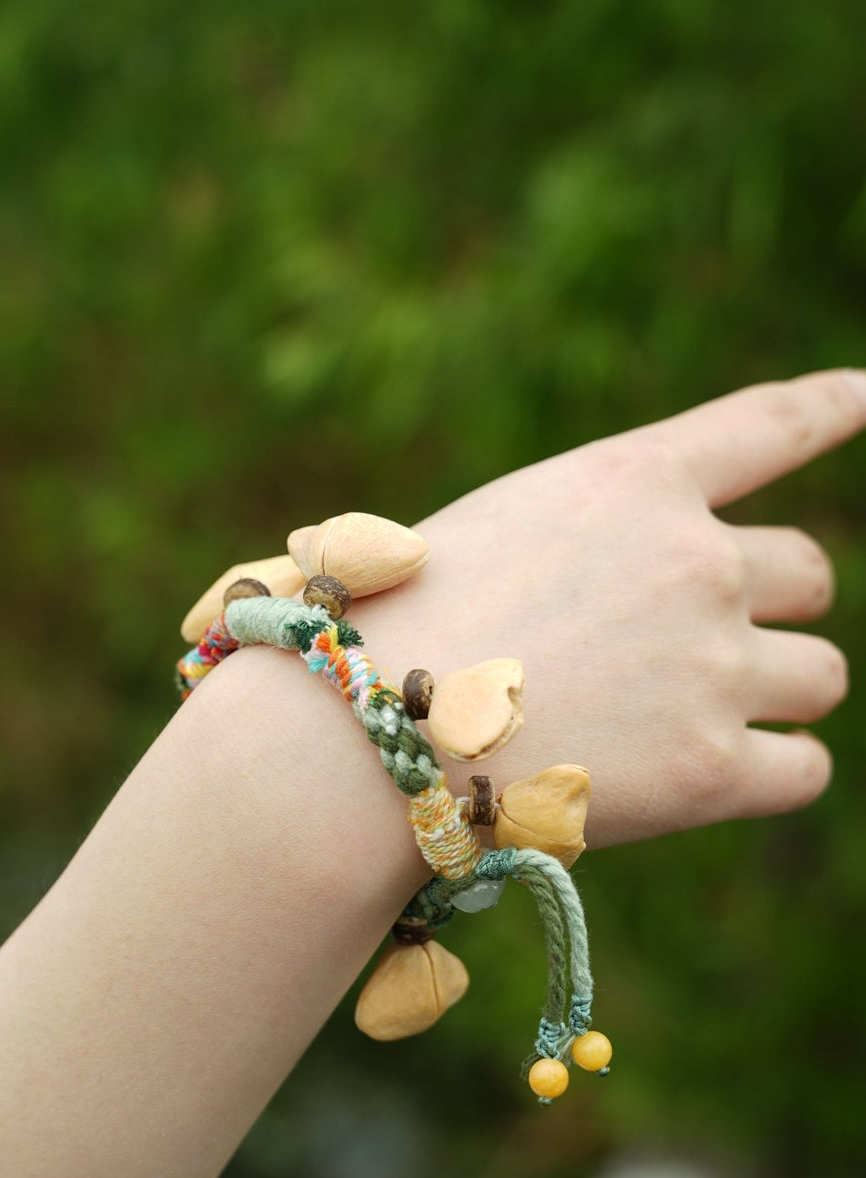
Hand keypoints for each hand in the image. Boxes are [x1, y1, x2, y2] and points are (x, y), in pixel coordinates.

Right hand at [351, 370, 863, 847]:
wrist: (361, 737)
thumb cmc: (398, 629)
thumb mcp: (498, 531)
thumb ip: (598, 541)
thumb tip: (667, 597)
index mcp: (637, 480)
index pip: (772, 424)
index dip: (841, 402)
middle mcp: (697, 561)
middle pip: (811, 574)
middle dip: (768, 607)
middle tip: (696, 648)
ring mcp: (711, 667)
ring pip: (821, 674)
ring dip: (776, 690)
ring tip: (692, 717)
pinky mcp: (709, 771)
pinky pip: (805, 768)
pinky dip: (775, 770)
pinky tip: (716, 775)